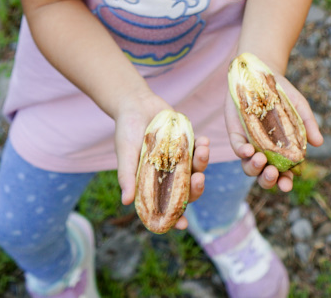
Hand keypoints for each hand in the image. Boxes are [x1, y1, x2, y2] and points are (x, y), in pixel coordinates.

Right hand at [114, 94, 209, 230]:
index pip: (164, 206)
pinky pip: (199, 150)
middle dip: (195, 189)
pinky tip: (204, 141)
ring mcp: (179, 160)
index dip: (174, 218)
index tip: (183, 225)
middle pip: (186, 191)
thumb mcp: (125, 153)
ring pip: (195, 170)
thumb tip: (125, 201)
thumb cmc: (126, 131)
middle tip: (199, 179)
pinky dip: (203, 148)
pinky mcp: (187, 144)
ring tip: (203, 151)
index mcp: (152, 183)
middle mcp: (167, 175)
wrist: (136, 104)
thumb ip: (127, 175)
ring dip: (202, 164)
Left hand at [225, 70, 323, 192]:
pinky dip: (241, 150)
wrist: (261, 73)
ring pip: (248, 166)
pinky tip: (248, 150)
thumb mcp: (299, 106)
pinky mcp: (235, 132)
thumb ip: (308, 124)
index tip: (287, 185)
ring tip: (261, 160)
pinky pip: (236, 146)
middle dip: (268, 180)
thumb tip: (319, 143)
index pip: (283, 174)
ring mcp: (249, 142)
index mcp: (281, 151)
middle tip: (273, 173)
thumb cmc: (283, 93)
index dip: (285, 182)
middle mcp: (264, 151)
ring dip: (254, 168)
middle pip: (263, 175)